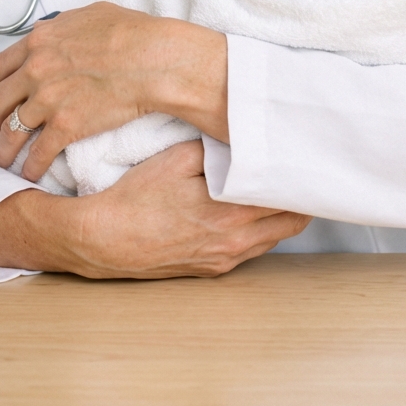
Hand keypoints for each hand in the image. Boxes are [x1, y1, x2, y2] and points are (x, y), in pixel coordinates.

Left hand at [0, 2, 227, 180]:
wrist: (154, 59)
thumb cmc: (132, 33)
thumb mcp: (89, 15)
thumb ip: (63, 27)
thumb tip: (57, 32)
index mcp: (39, 41)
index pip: (1, 68)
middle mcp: (36, 69)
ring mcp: (48, 99)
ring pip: (12, 131)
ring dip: (3, 150)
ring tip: (0, 162)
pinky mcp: (66, 126)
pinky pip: (39, 152)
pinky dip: (31, 166)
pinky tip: (29, 174)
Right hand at [0, 141, 311, 277]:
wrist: (99, 241)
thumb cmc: (133, 198)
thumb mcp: (174, 158)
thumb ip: (214, 147)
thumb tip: (243, 135)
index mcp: (230, 215)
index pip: (288, 199)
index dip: (299, 177)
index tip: (306, 157)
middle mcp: (233, 244)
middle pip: (290, 222)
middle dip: (298, 196)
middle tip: (298, 168)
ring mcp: (222, 260)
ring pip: (272, 237)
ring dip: (278, 214)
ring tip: (275, 184)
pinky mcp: (208, 269)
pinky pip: (250, 249)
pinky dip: (257, 229)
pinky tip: (245, 210)